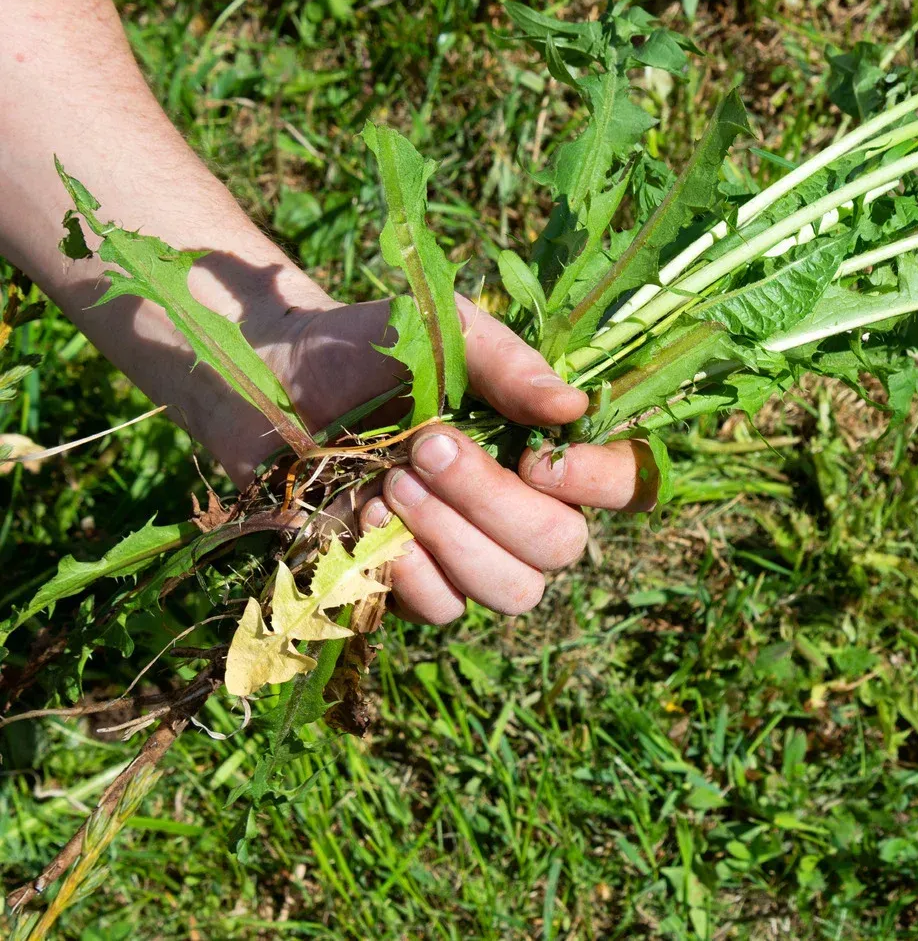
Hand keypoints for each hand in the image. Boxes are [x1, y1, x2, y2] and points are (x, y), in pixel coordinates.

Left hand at [240, 297, 655, 624]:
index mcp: (543, 444)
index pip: (625, 484)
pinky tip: (365, 516)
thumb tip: (574, 407)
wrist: (267, 380)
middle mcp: (520, 506)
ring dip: (451, 538)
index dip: (602, 483)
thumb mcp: (442, 332)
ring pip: (511, 591)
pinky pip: (444, 610)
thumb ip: (509, 365)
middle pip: (562, 547)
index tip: (540, 456)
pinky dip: (405, 569)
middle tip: (426, 447)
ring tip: (392, 481)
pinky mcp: (408, 586)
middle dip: (493, 502)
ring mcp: (467, 553)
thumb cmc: (365, 347)